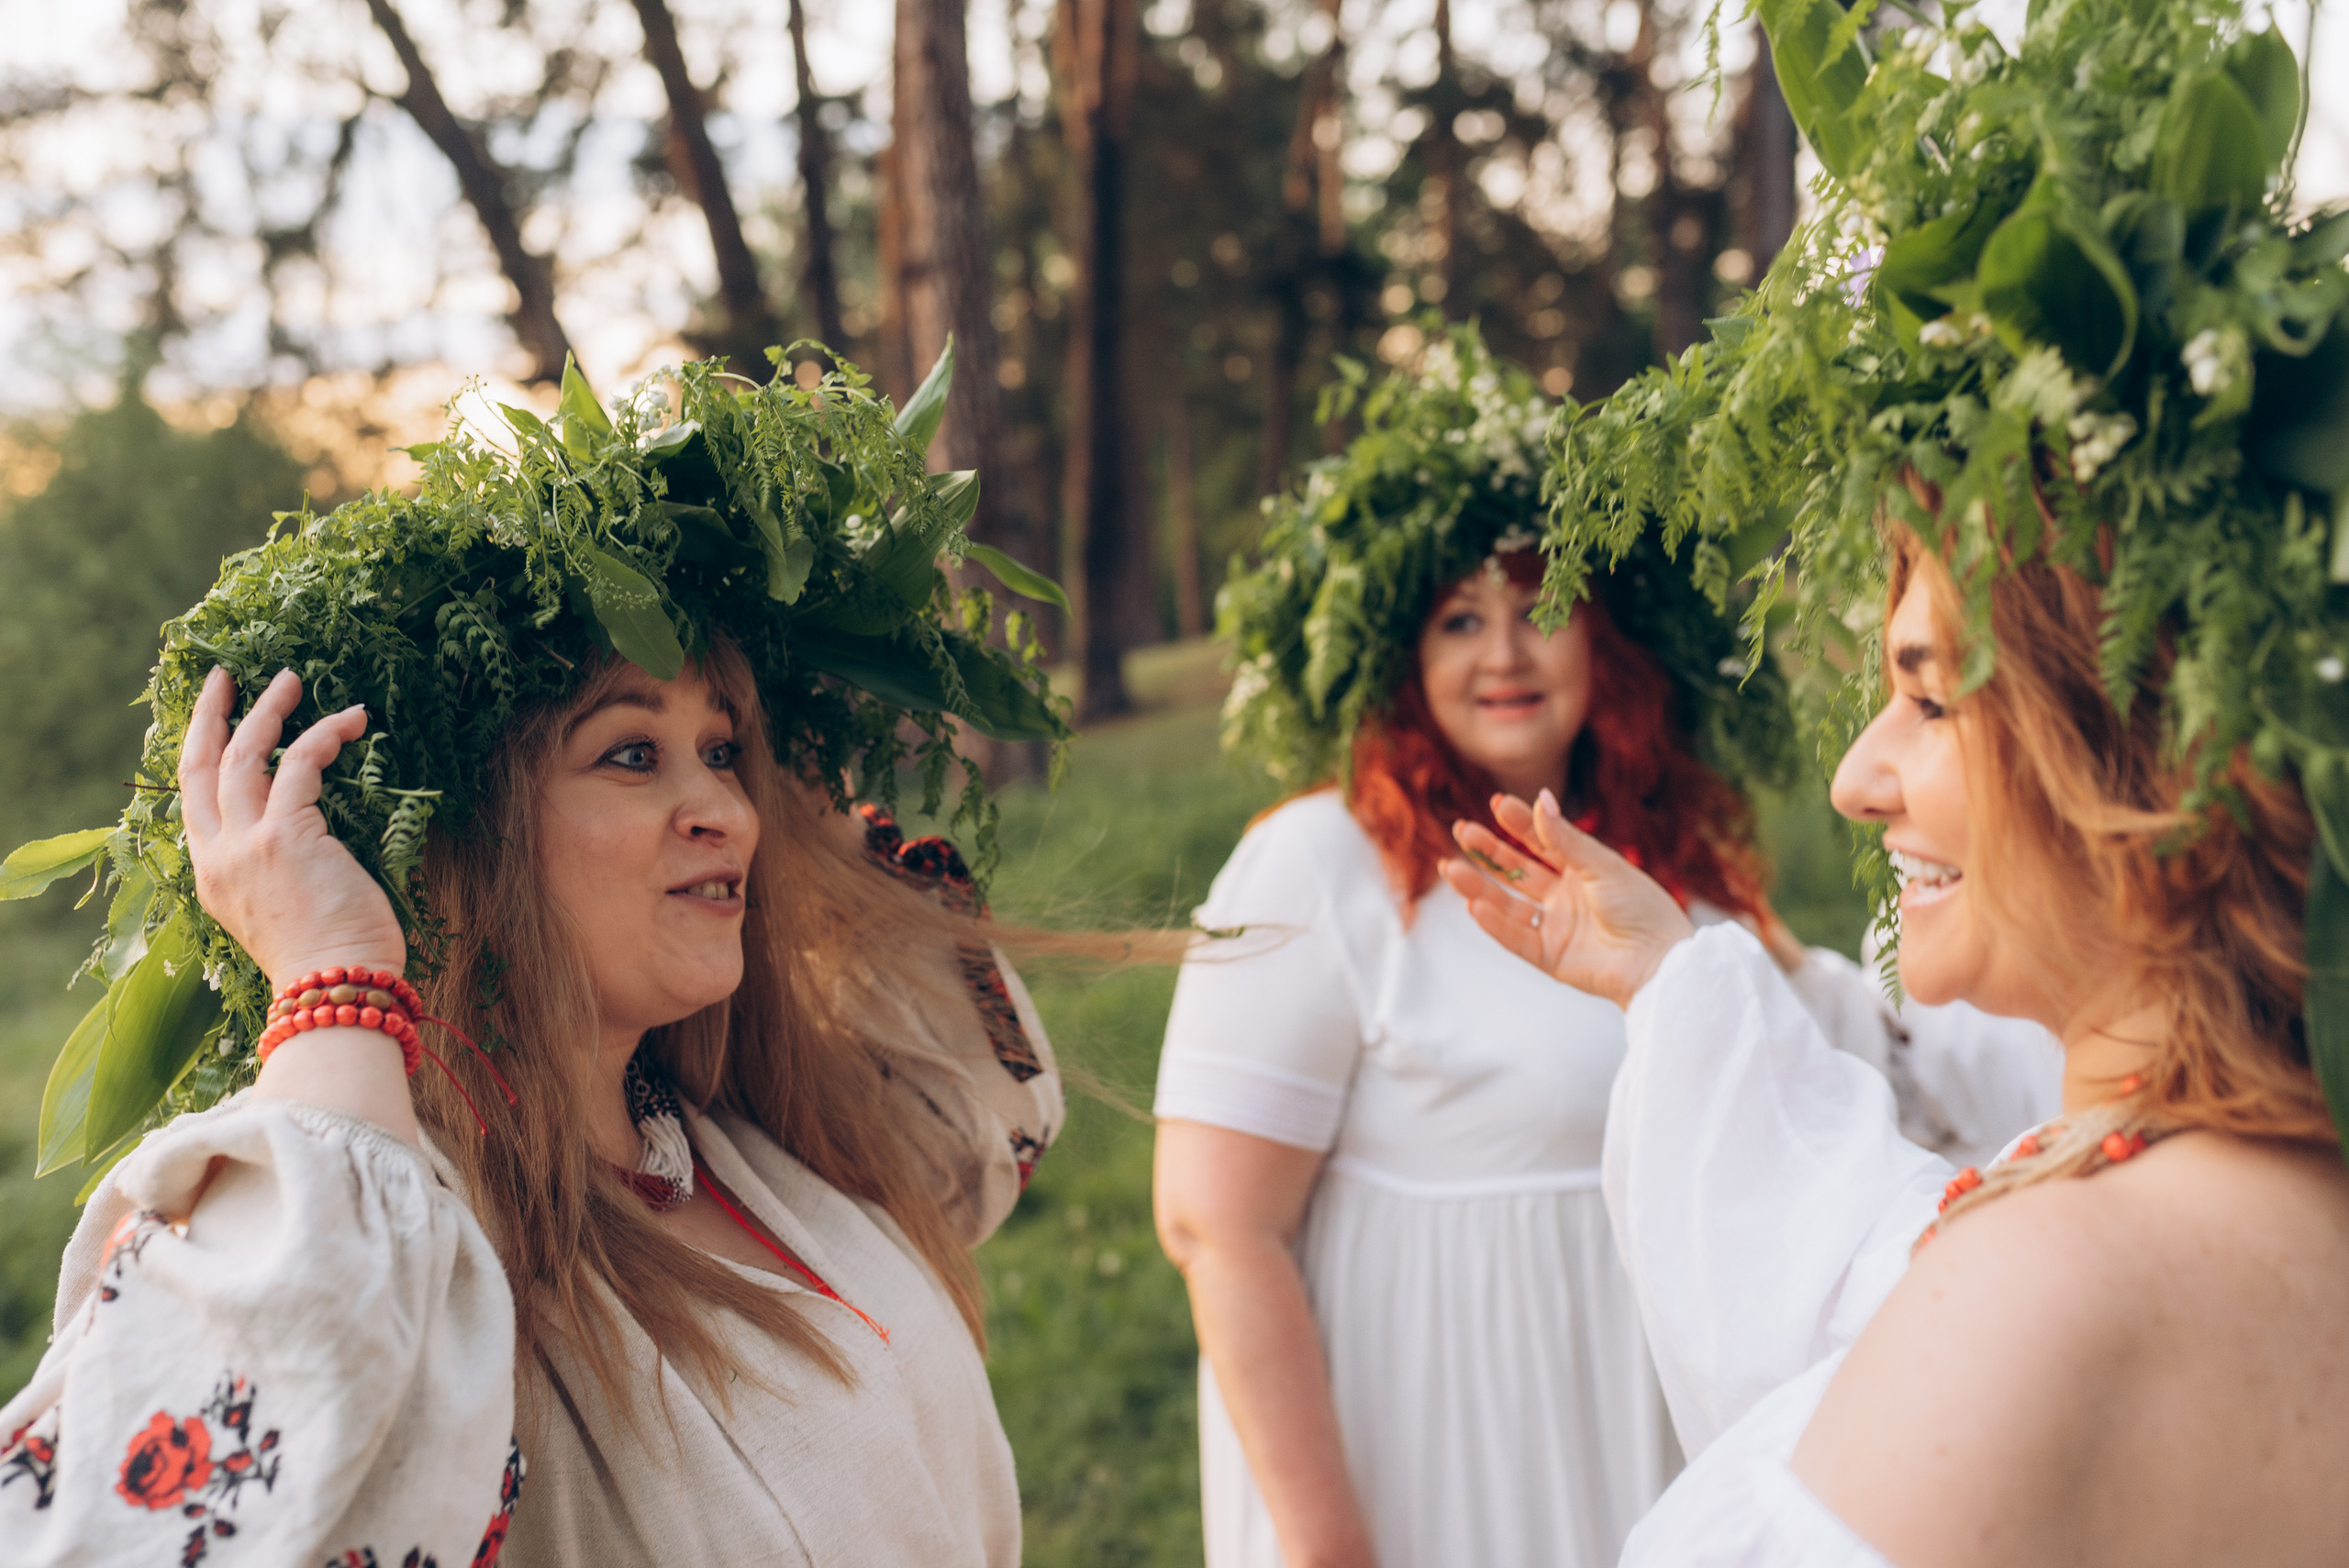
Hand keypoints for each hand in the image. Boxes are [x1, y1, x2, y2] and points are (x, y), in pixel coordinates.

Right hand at [180, 667, 406, 990]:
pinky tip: (351, 720)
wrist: (336, 993)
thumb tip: (305, 826)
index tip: (216, 718)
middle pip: (200, 768)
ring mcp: (246, 846)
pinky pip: (299, 763)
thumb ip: (279, 866)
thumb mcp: (285, 909)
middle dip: (212, 716)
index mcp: (214, 878)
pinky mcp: (285, 836)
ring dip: (269, 711)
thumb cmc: (329, 961)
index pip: (195, 801)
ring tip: (292, 679)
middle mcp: (219, 858)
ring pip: (244, 756)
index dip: (202, 753)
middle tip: (229, 676)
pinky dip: (324, 734)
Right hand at [1439, 789, 1694, 1009]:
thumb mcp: (1602, 866)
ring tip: (1452, 868)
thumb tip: (1538, 799)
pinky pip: (1515, 938)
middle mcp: (1565, 897)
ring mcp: (1555, 926)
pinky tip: (1474, 906)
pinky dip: (1494, 924)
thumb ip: (1564, 839)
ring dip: (1479, 887)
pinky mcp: (1550, 957)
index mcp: (1582, 870)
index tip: (1495, 803)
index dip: (1518, 823)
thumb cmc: (1642, 907)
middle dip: (1489, 851)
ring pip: (1508, 904)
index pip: (1542, 842)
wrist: (1659, 961)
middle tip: (1462, 830)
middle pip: (1517, 871)